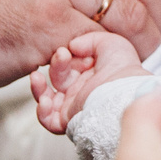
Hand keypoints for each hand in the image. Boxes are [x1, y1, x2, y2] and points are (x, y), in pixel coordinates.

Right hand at [32, 31, 147, 133]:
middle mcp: (82, 90)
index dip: (65, 56)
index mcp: (91, 74)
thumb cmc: (123, 67)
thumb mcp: (110, 42)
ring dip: (38, 88)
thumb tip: (72, 46)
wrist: (124, 90)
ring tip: (36, 77)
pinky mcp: (71, 120)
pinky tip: (45, 99)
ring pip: (48, 100)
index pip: (69, 65)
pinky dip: (42, 111)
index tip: (72, 49)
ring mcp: (75, 105)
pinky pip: (49, 121)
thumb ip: (89, 39)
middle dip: (56, 65)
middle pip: (58, 78)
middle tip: (63, 55)